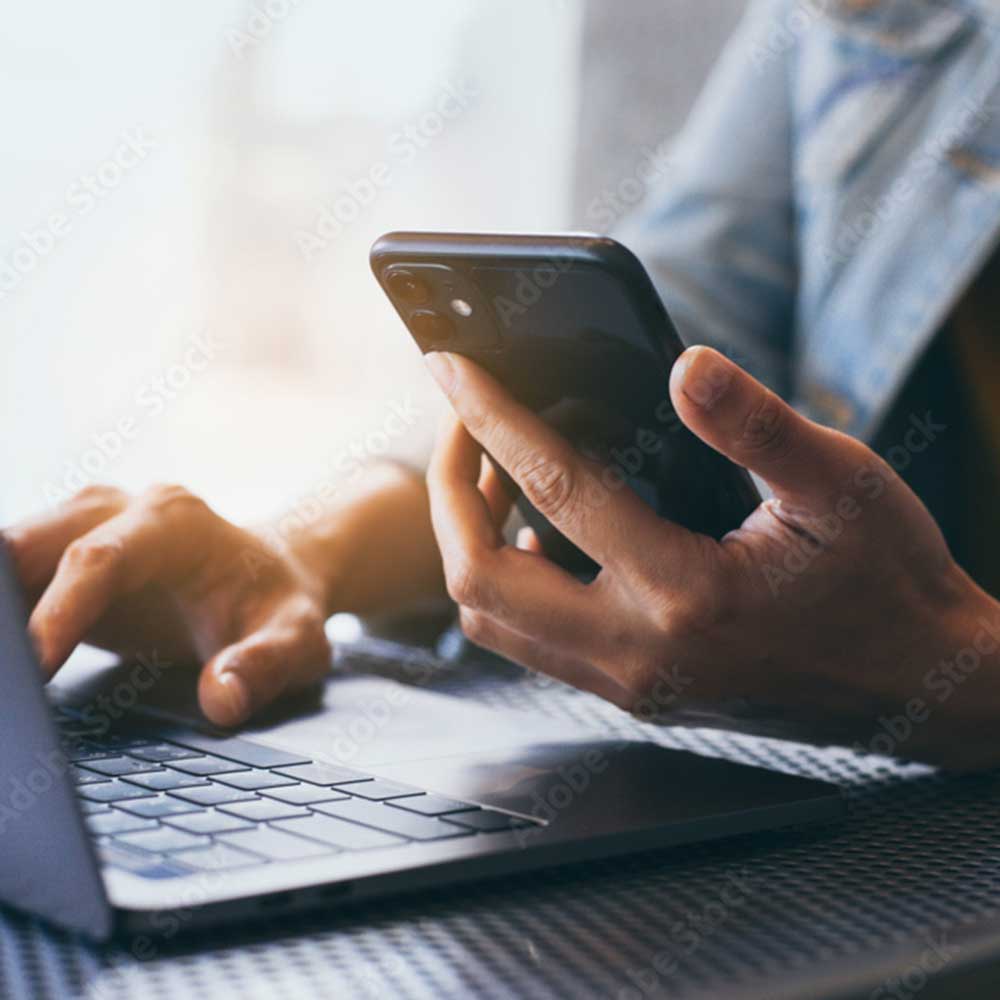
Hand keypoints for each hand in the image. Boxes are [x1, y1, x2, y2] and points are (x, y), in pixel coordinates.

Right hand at [2, 484, 330, 726]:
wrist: (271, 577)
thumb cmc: (278, 606)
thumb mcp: (295, 640)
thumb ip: (264, 666)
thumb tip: (222, 697)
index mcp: (176, 522)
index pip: (101, 558)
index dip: (61, 609)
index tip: (35, 665)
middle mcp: (123, 510)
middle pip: (33, 544)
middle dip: (4, 601)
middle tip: (1, 673)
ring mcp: (88, 526)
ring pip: (9, 555)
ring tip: (2, 673)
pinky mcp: (64, 554)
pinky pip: (11, 574)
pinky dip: (3, 610)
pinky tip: (6, 660)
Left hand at [425, 347, 999, 767]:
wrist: (918, 687)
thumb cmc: (889, 582)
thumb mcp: (844, 487)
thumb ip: (758, 425)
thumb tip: (686, 365)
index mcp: (688, 593)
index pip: (555, 489)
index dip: (493, 417)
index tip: (452, 367)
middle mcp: (639, 653)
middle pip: (480, 577)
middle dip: (447, 492)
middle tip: (462, 423)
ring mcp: (629, 684)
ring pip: (492, 620)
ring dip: (470, 542)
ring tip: (491, 473)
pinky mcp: (634, 693)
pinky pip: (530, 641)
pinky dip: (507, 582)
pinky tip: (537, 536)